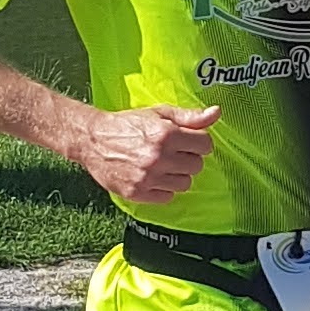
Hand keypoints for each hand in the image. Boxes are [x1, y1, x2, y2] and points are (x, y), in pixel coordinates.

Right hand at [83, 101, 221, 201]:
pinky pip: (167, 197)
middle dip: (188, 158)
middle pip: (197, 166)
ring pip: (185, 183)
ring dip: (178, 175)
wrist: (93, 140)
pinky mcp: (137, 193)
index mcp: (166, 134)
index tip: (188, 142)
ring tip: (163, 165)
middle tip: (173, 153)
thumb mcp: (159, 113)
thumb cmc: (128, 124)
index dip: (199, 142)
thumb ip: (189, 116)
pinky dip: (163, 189)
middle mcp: (158, 157)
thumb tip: (216, 113)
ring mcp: (148, 177)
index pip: (205, 145)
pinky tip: (153, 177)